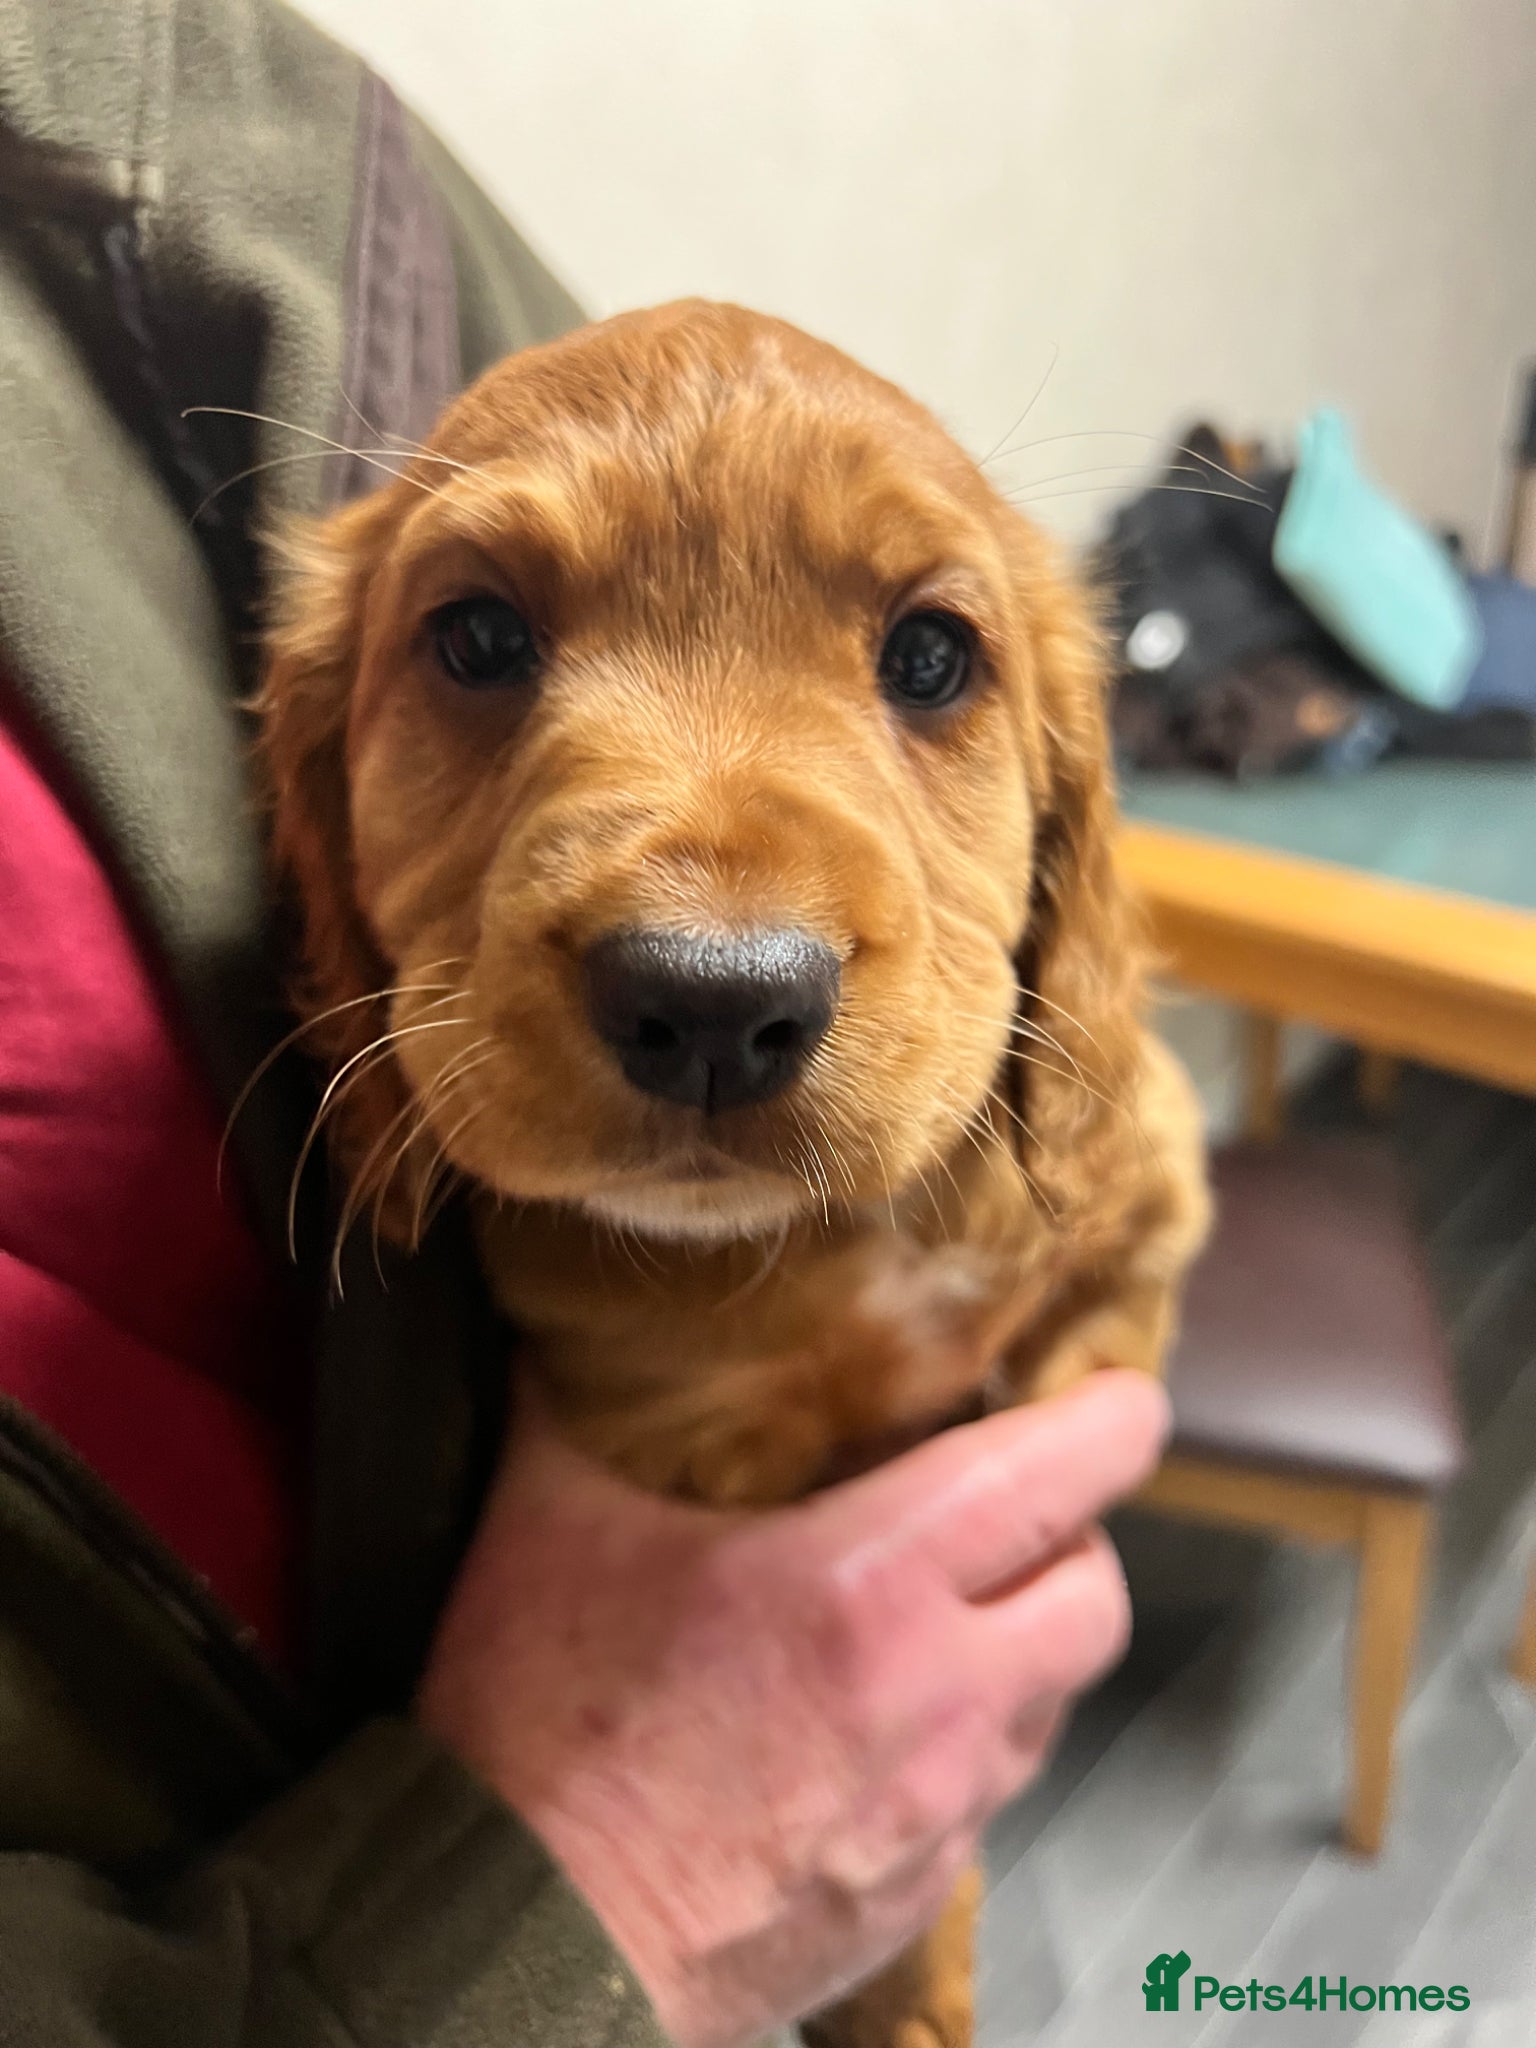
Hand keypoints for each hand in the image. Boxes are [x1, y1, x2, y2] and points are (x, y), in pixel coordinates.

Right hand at [418, 1369, 1167, 2047]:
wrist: (526, 1943)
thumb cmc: (539, 1729)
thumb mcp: (547, 1527)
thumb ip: (575, 1409)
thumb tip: (571, 1334)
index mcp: (867, 1584)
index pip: (1058, 1476)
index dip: (1113, 1422)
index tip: (1116, 1398)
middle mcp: (939, 1698)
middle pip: (1096, 1595)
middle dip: (1073, 1539)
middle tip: (1008, 1511)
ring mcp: (941, 1814)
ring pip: (1051, 1703)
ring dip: (1021, 1647)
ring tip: (938, 1618)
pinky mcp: (920, 1900)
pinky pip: (986, 1802)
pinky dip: (963, 1749)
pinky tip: (880, 1734)